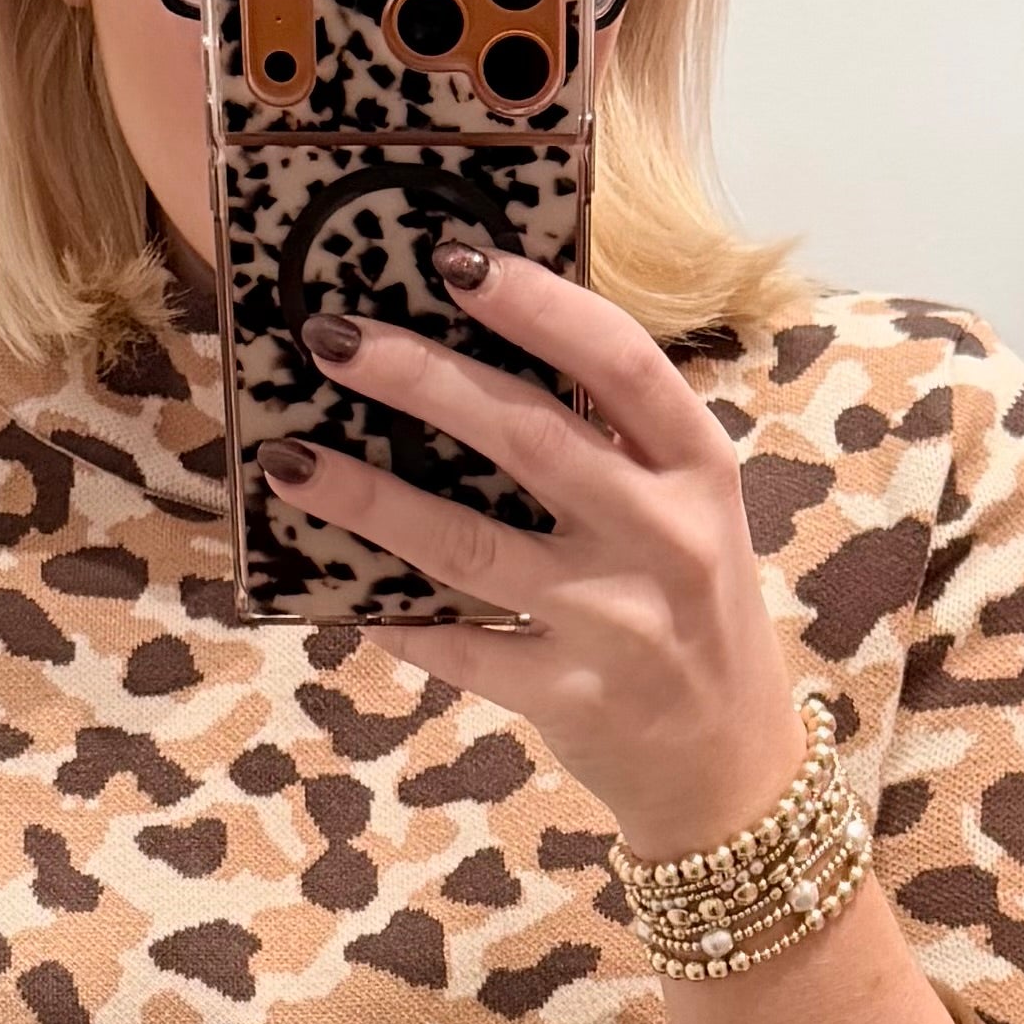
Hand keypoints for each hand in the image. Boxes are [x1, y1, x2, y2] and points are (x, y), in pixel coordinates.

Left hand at [267, 242, 800, 857]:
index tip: (455, 260)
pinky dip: (397, 620)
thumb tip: (476, 349)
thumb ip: (613, 439)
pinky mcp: (569, 697)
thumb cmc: (690, 607)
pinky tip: (343, 594)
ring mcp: (616, 622)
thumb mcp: (686, 509)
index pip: (619, 362)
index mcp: (697, 468)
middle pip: (527, 436)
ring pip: (469, 545)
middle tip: (334, 338)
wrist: (729, 762)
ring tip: (294, 460)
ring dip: (370, 497)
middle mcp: (664, 537)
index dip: (538, 305)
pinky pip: (461, 647)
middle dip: (419, 378)